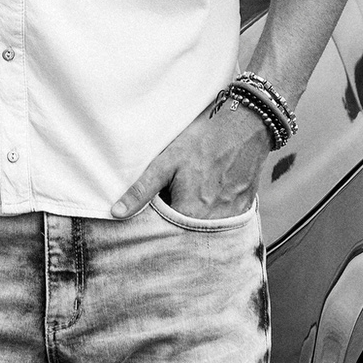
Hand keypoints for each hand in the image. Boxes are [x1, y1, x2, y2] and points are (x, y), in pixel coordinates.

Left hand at [111, 97, 270, 219]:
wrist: (245, 128)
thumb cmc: (204, 142)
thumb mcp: (167, 161)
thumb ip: (142, 189)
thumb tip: (117, 212)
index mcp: (189, 214)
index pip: (163, 234)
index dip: (155, 223)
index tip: (157, 207)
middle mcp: (211, 224)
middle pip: (184, 234)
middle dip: (175, 223)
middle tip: (176, 195)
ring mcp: (230, 219)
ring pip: (203, 230)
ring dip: (194, 220)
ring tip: (194, 193)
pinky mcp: (242, 211)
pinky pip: (222, 223)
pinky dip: (213, 215)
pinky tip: (211, 193)